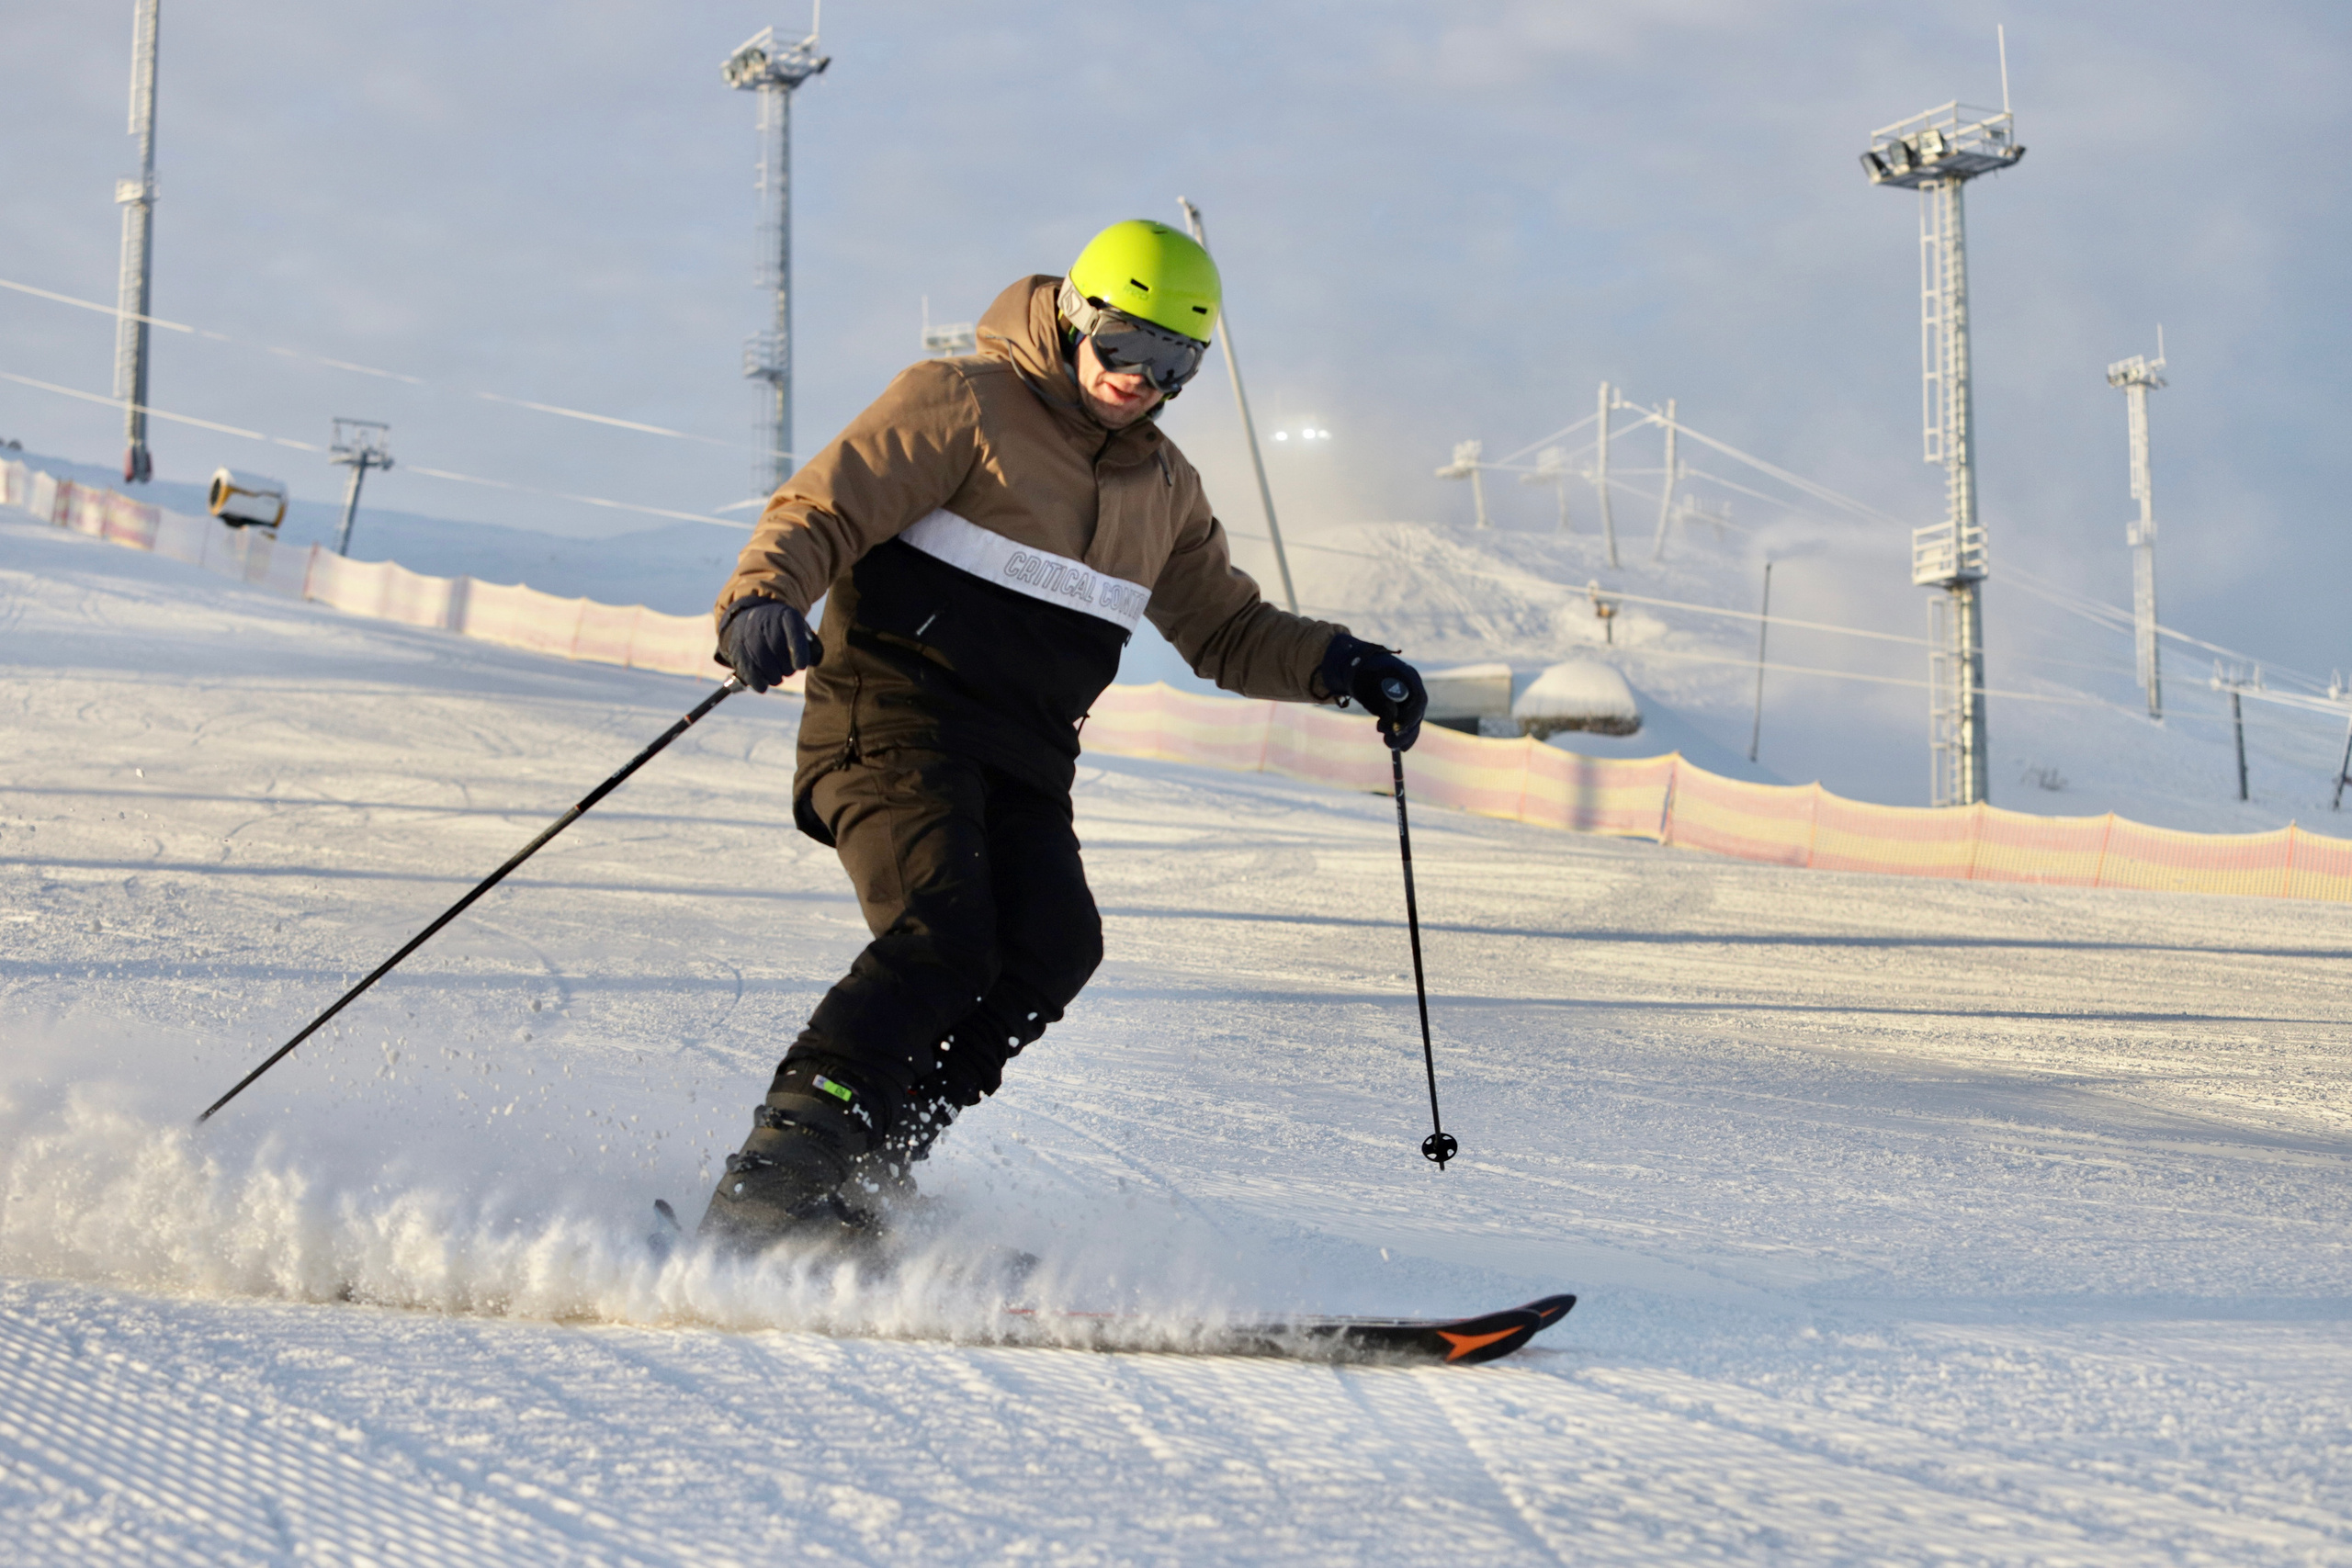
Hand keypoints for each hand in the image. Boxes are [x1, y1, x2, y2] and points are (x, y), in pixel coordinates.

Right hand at [722, 598, 820, 691]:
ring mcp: (748, 635)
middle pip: (778, 651)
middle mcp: (765, 622)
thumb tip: (807, 664)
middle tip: (788, 671)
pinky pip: (748, 670)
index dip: (798, 651)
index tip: (800, 666)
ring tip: (777, 677)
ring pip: (763, 663)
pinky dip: (758, 682)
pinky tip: (763, 685)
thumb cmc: (781, 631)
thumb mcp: (797, 628)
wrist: (748, 619)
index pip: (794, 633)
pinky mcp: (737, 650)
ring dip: (774, 677)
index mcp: (786, 616)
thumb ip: (808, 644)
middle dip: (787, 668)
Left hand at [1319, 633, 1427, 750]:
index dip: (1409, 717)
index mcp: (1408, 676)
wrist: (1360, 666)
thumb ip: (1381, 700)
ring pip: (1414, 722)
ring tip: (1388, 742)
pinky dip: (1405, 736)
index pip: (1417, 700)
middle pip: (1417, 713)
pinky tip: (1402, 749)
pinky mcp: (1406, 708)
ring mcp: (1411, 698)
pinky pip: (1409, 724)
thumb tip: (1392, 719)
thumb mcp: (1367, 685)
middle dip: (1404, 731)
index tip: (1396, 730)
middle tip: (1388, 740)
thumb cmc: (1363, 674)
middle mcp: (1413, 688)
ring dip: (1403, 736)